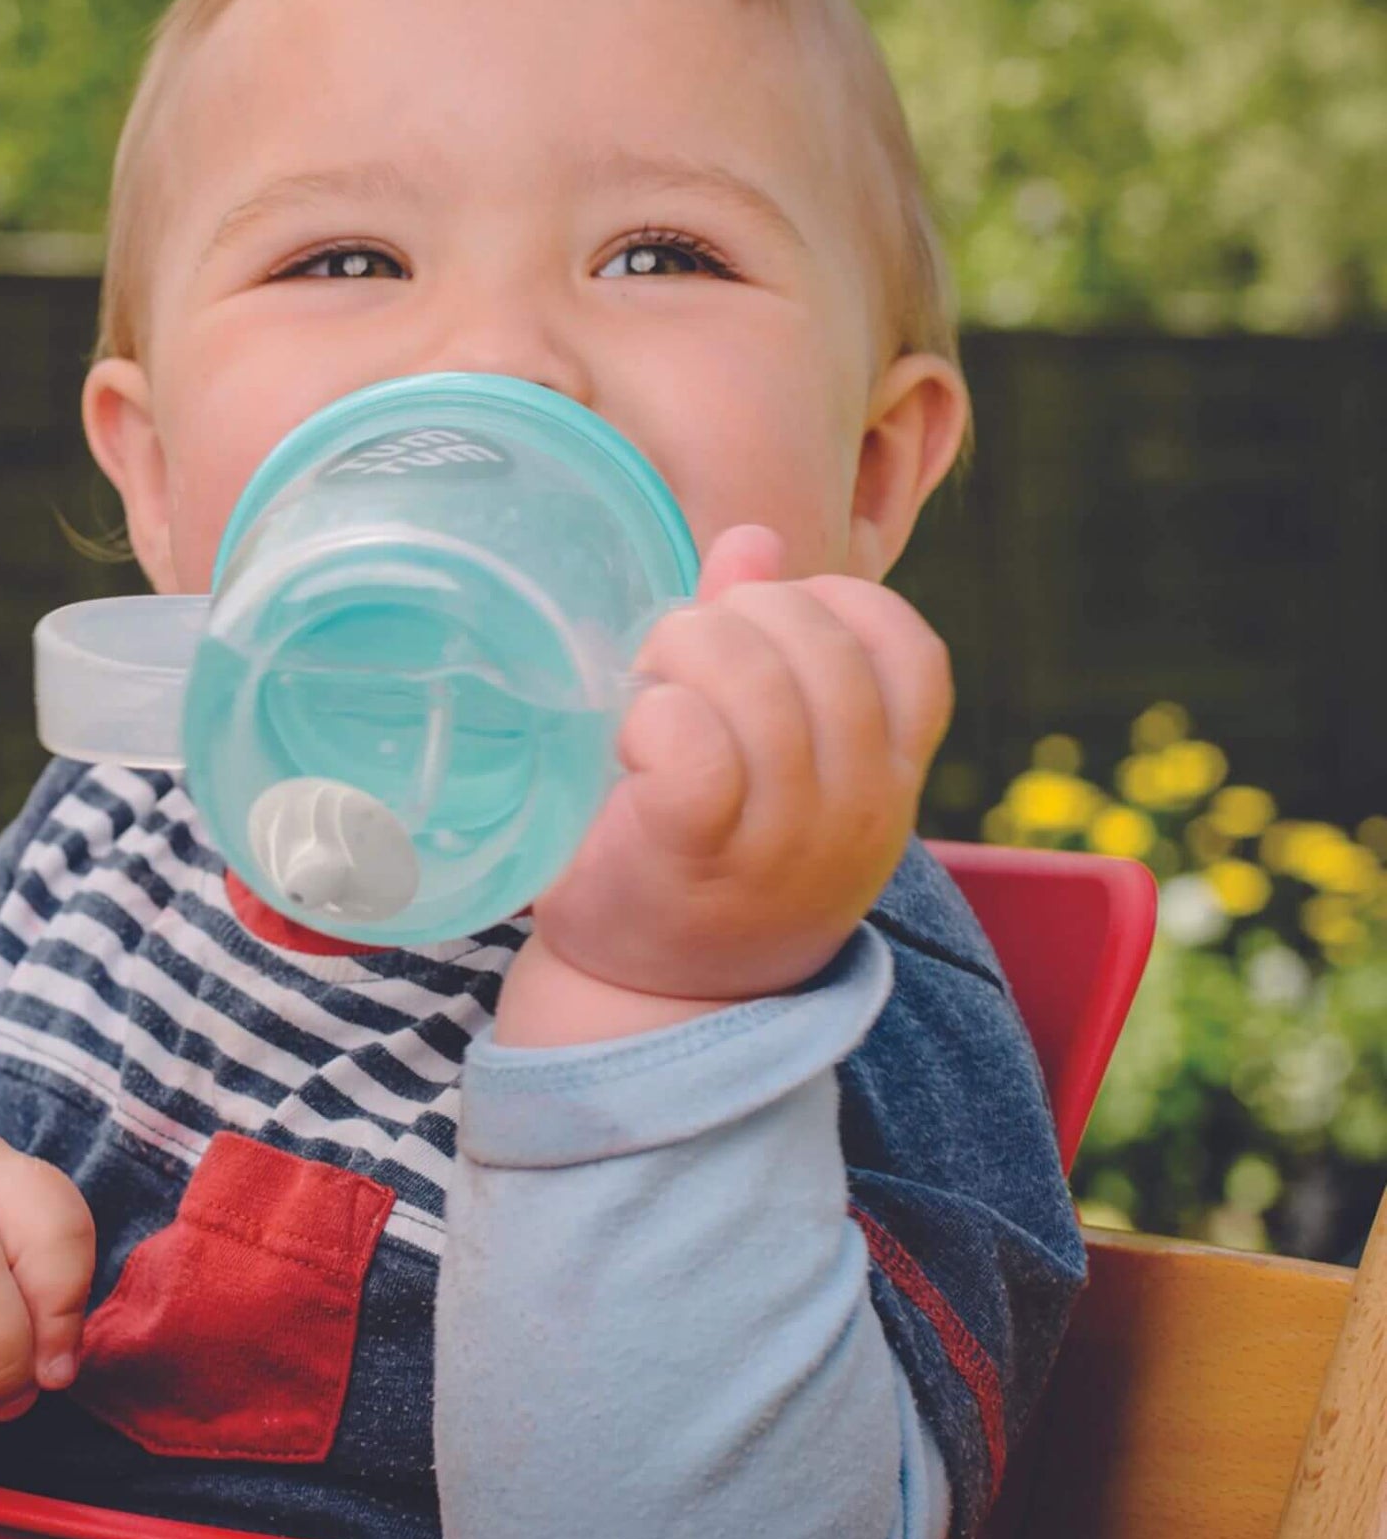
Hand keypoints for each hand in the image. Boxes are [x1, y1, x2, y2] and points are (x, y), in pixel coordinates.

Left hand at [513, 524, 951, 1026]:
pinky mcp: (699, 851)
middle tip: (670, 668)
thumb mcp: (766, 753)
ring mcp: (789, 836)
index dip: (825, 606)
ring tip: (644, 699)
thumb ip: (763, 641)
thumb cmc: (709, 856)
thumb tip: (754, 539)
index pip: (907, 644)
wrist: (656, 999)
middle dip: (727, 621)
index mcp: (890, 769)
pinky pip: (692, 741)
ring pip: (751, 678)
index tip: (756, 640)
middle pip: (815, 639)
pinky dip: (650, 718)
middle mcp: (862, 803)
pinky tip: (630, 745)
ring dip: (675, 660)